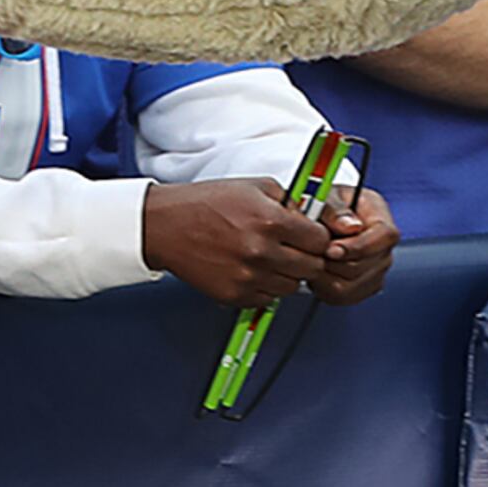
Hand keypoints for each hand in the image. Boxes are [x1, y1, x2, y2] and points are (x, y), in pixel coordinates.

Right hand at [141, 177, 334, 306]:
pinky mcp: (234, 295)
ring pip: (292, 287)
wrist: (166, 226)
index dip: (318, 237)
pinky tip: (251, 269)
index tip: (310, 236)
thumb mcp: (254, 187)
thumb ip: (290, 201)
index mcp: (271, 220)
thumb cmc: (207, 203)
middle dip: (308, 257)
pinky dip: (265, 287)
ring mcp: (248, 277)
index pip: (321, 241)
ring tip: (268, 258)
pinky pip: (268, 299)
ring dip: (286, 274)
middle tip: (293, 248)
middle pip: (312, 268)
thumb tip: (314, 217)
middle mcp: (262, 251)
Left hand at [317, 187, 399, 304]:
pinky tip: (317, 271)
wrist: (321, 221)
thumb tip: (349, 226)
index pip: (384, 236)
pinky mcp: (363, 288)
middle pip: (363, 266)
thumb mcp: (328, 196)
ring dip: (324, 275)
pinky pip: (342, 297)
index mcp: (381, 218)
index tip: (331, 249)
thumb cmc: (327, 206)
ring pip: (350, 286)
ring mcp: (376, 271)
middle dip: (332, 262)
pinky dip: (323, 287)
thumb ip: (335, 209)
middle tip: (312, 252)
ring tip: (314, 259)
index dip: (358, 247)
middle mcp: (384, 248)